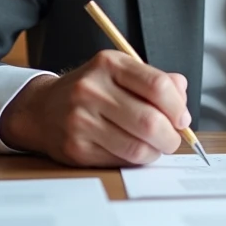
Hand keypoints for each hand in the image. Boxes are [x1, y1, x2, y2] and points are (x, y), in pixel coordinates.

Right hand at [0, 50, 190, 166]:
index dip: (178, 107)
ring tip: (155, 146)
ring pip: (137, 146)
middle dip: (171, 136)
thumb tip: (182, 98)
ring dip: (156, 151)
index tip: (182, 118)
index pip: (157, 86)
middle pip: (150, 121)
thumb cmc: (91, 90)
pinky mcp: (76, 148)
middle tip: (173, 138)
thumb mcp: (120, 72)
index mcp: (109, 64)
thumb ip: (156, 80)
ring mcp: (81, 120)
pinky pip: (121, 160)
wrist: (42, 109)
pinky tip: (135, 150)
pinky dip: (136, 160)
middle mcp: (92, 90)